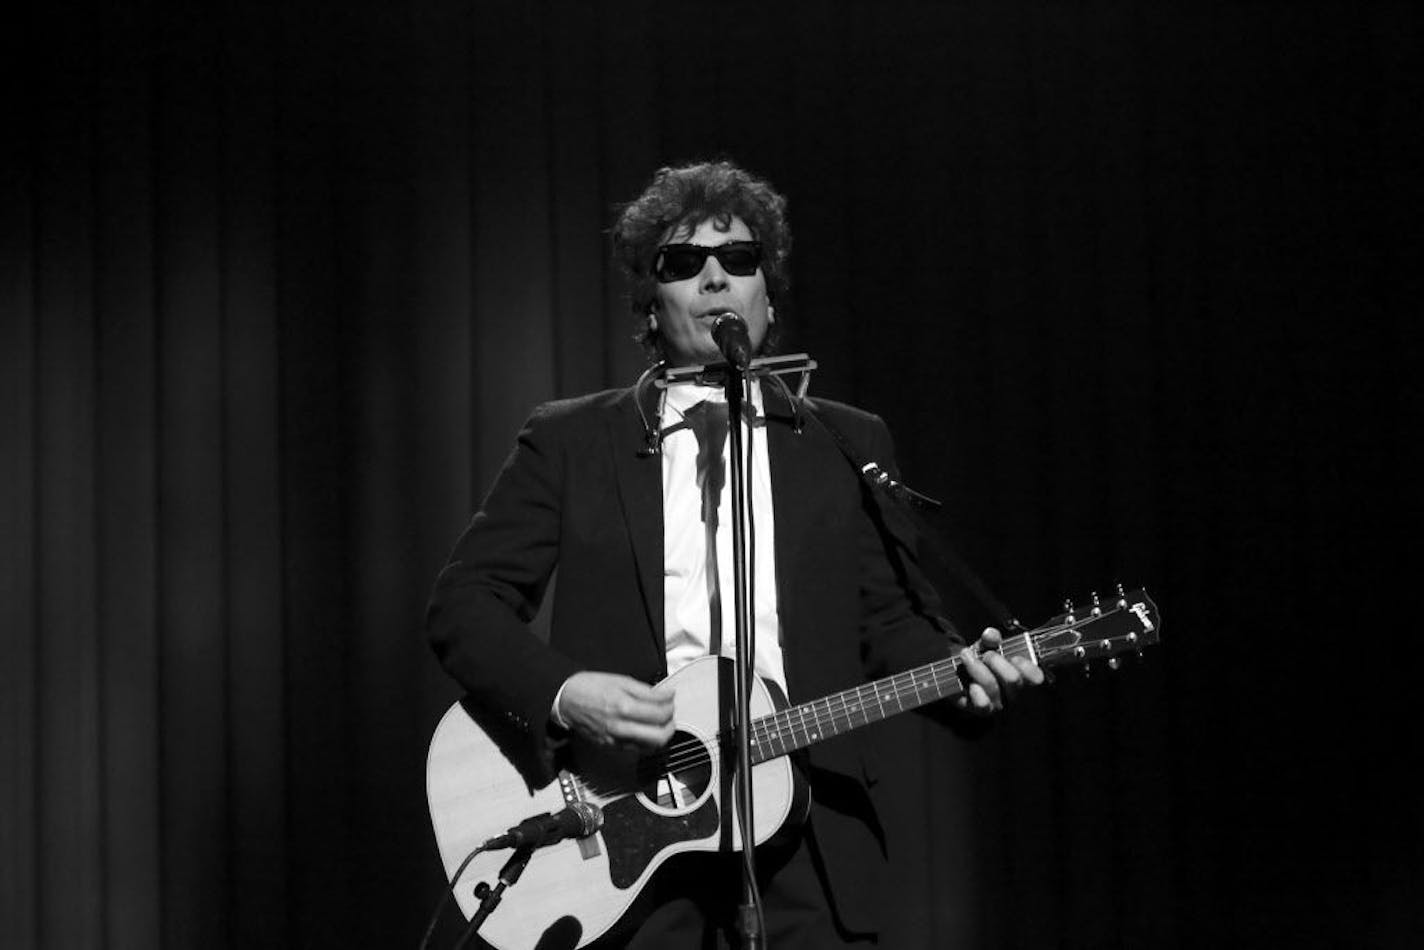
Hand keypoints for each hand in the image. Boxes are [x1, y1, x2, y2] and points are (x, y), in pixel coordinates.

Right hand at [557, 672, 675, 750]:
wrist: (567, 701)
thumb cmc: (591, 687)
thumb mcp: (621, 681)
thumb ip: (646, 691)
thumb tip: (667, 695)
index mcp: (623, 706)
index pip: (659, 712)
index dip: (670, 703)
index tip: (670, 697)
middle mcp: (620, 726)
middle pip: (659, 735)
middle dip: (670, 723)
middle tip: (669, 712)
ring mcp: (616, 739)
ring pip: (651, 746)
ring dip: (662, 734)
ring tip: (660, 722)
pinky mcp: (612, 747)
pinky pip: (638, 749)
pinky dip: (648, 741)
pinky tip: (647, 730)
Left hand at [953, 627, 1044, 715]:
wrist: (959, 674)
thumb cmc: (980, 660)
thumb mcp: (986, 645)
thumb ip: (991, 638)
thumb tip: (990, 635)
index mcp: (1023, 676)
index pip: (1036, 677)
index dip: (1025, 665)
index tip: (1013, 656)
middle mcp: (1014, 693)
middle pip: (1013, 679)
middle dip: (995, 661)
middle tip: (985, 654)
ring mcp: (1000, 704)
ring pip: (993, 687)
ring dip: (977, 668)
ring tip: (966, 656)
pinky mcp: (983, 711)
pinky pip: (983, 705)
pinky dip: (976, 692)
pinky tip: (971, 684)